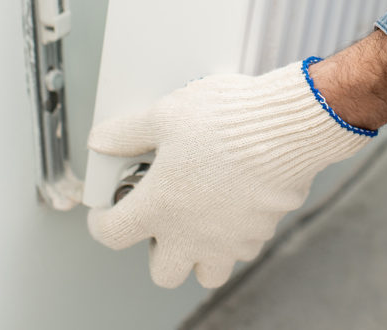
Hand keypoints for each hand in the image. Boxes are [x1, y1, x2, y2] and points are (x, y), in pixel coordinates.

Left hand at [86, 61, 371, 288]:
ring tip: (200, 219)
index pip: (112, 234)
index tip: (106, 212)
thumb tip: (101, 140)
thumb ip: (127, 132)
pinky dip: (233, 238)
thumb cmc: (226, 120)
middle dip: (157, 250)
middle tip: (162, 218)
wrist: (285, 128)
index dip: (102, 223)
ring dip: (198, 254)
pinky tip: (233, 205)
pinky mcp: (259, 234)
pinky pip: (241, 251)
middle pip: (163, 273)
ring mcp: (227, 240)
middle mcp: (190, 234)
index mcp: (158, 206)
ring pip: (206, 272)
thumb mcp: (166, 113)